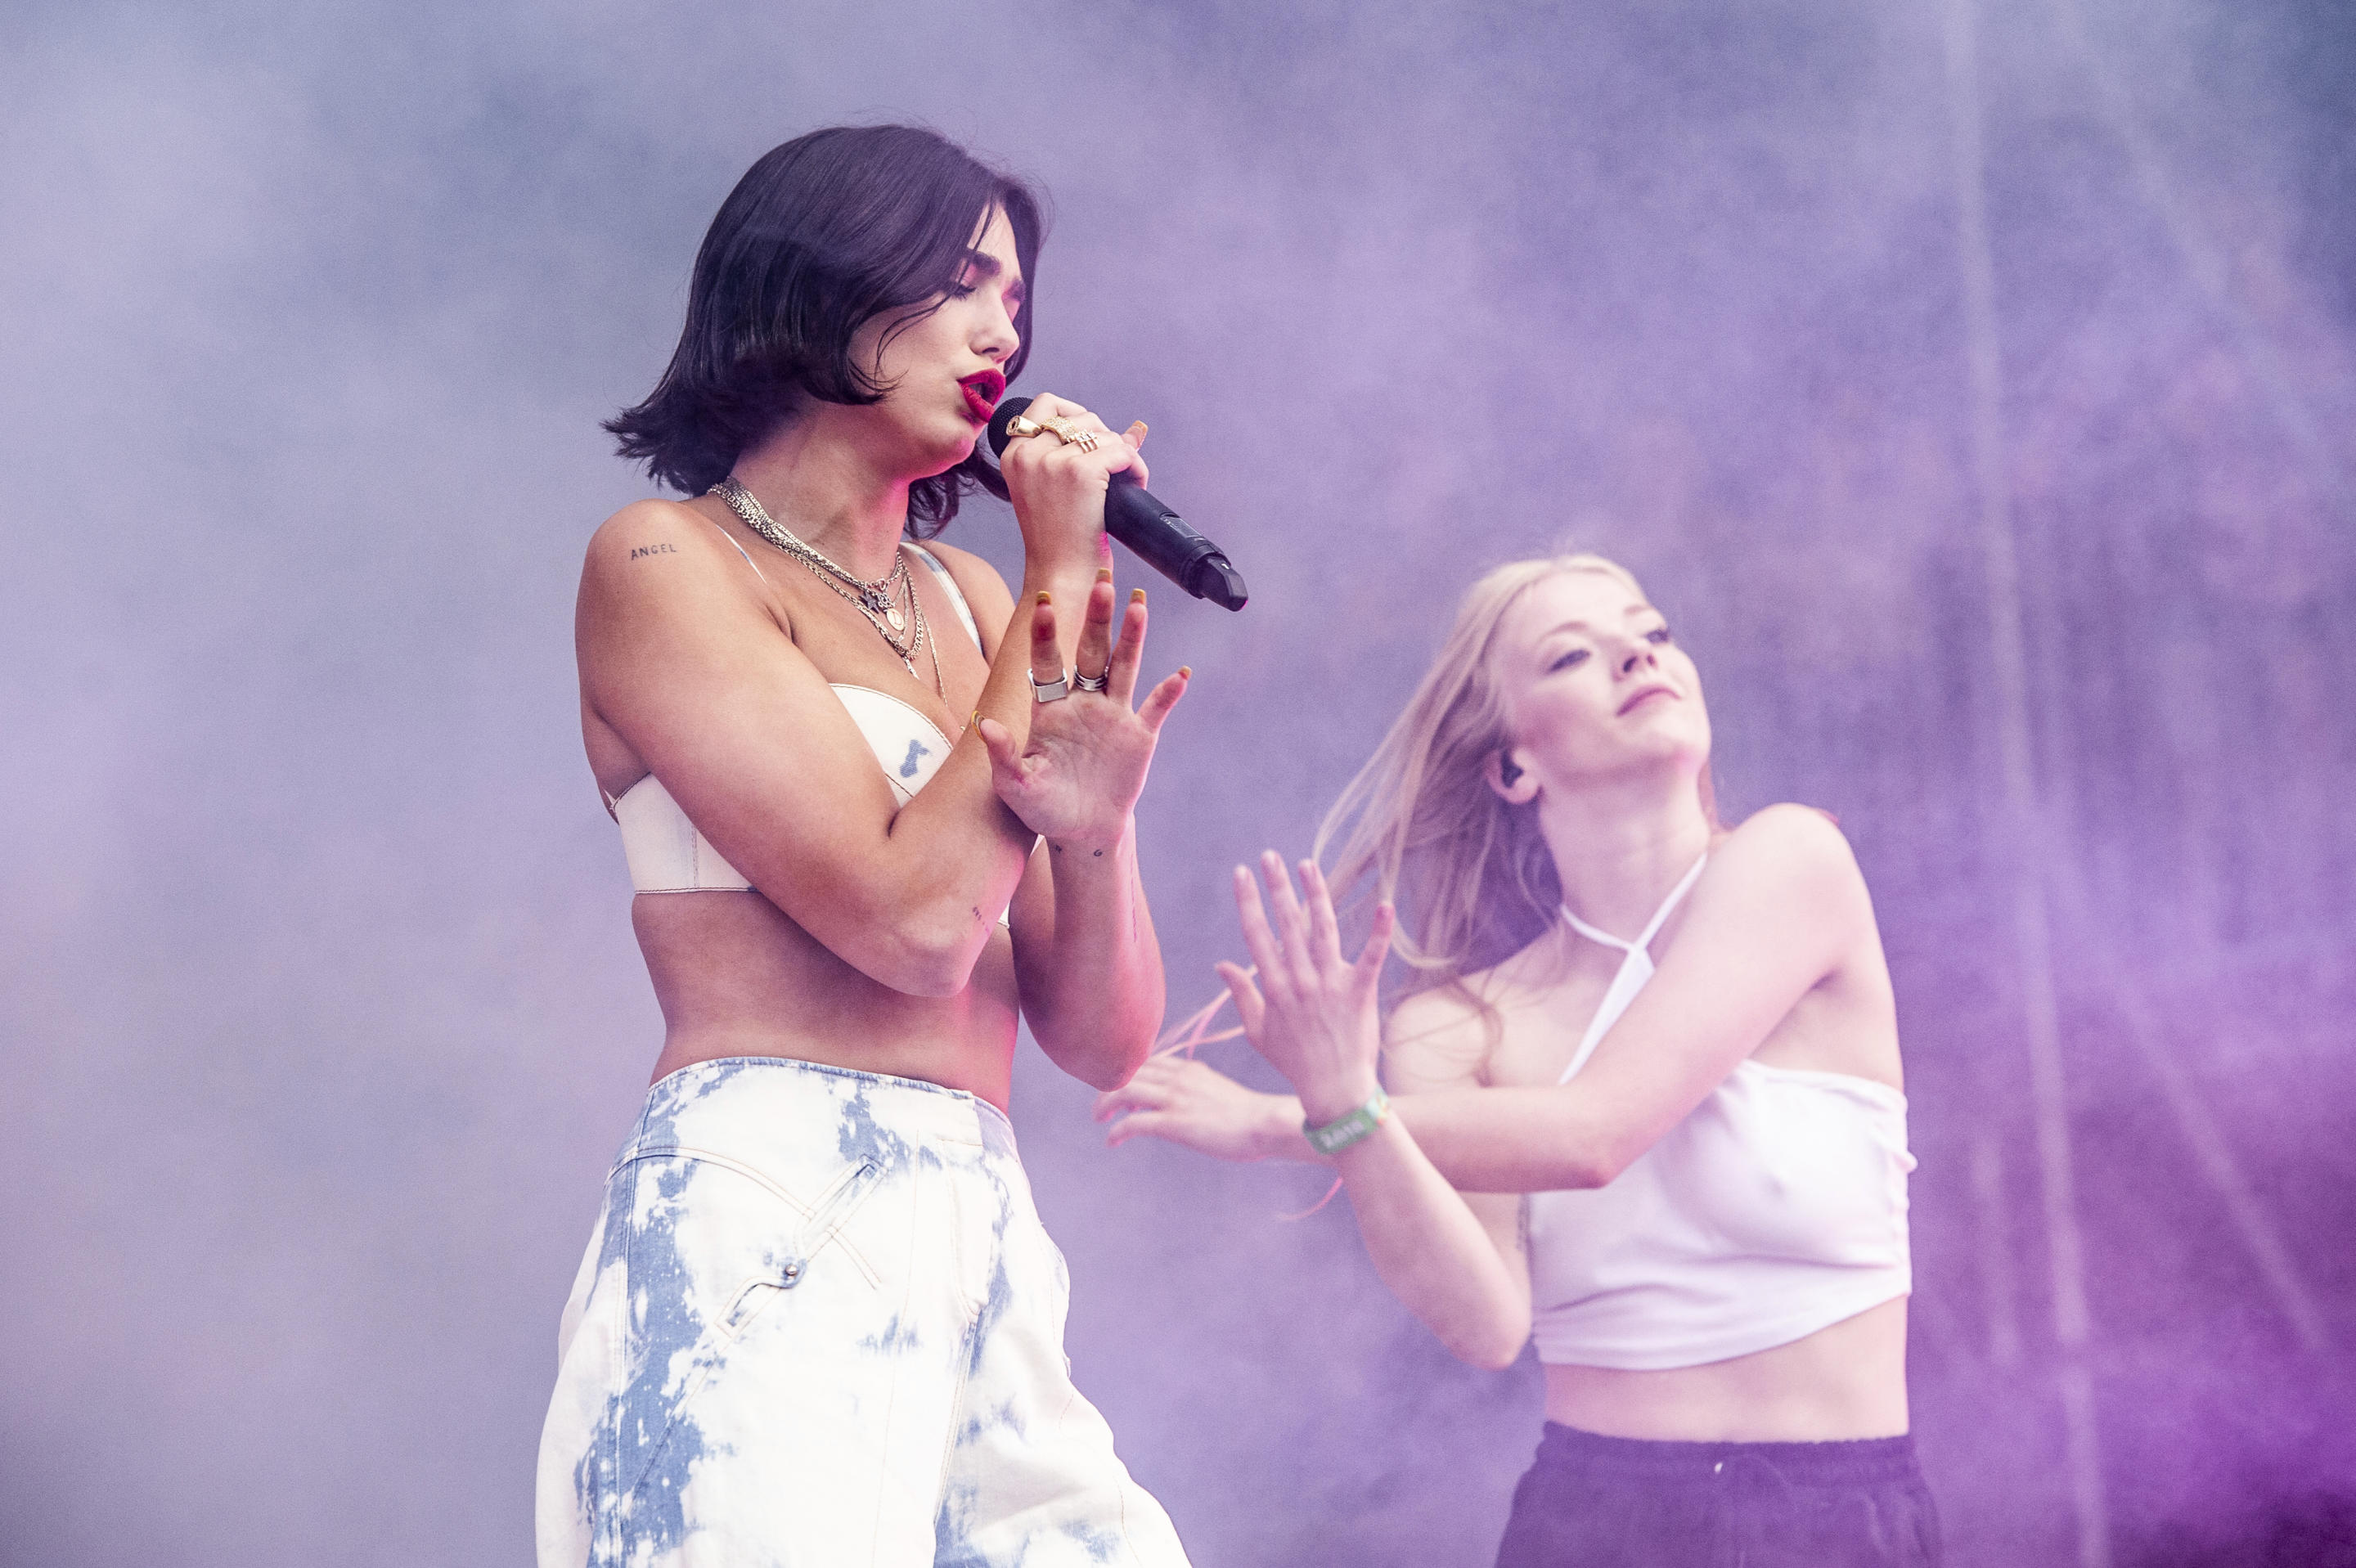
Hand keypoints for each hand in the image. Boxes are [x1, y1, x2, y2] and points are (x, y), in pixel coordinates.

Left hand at [976, 568, 1186, 850]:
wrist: (1081, 831)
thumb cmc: (1042, 806)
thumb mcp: (1016, 786)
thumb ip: (1003, 755)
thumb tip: (984, 725)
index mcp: (1050, 709)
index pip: (1047, 664)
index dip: (1047, 635)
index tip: (1045, 604)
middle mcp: (1083, 702)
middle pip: (1092, 653)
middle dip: (1098, 618)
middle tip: (1104, 581)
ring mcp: (1113, 715)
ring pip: (1124, 668)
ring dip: (1133, 637)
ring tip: (1138, 603)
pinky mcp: (1140, 736)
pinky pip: (1156, 708)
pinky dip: (1169, 692)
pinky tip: (1182, 673)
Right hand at [996, 393, 1147, 572]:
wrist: (1059, 575)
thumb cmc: (1059, 539)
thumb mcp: (1056, 489)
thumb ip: (1084, 453)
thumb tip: (1137, 428)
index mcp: (1013, 456)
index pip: (1045, 404)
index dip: (1075, 414)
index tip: (1091, 438)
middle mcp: (1028, 454)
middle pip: (1082, 417)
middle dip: (1105, 438)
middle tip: (1112, 468)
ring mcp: (1052, 462)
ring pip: (1105, 434)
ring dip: (1123, 454)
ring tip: (1124, 481)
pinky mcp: (1080, 472)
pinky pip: (1123, 452)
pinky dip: (1136, 468)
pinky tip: (1135, 484)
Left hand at [1094, 1055, 1304, 1161]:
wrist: (1264, 1124)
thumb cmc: (1249, 1116)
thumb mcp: (1219, 1092)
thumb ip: (1197, 1091)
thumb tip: (1183, 1105)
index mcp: (1189, 1069)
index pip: (1146, 1061)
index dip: (1128, 1072)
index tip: (1122, 1089)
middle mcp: (1178, 1078)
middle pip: (1128, 1072)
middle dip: (1108, 1086)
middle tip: (1102, 1105)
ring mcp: (1174, 1099)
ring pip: (1122, 1091)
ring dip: (1104, 1104)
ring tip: (1099, 1119)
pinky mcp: (1173, 1123)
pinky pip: (1132, 1123)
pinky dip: (1116, 1132)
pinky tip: (1112, 1141)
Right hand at [1218, 855, 1396, 1125]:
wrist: (1333, 1089)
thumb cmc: (1293, 1062)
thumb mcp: (1257, 1031)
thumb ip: (1241, 994)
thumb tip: (1221, 964)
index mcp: (1274, 988)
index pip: (1256, 935)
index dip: (1248, 902)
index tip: (1241, 873)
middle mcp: (1299, 981)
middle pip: (1286, 925)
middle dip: (1276, 887)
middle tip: (1269, 856)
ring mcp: (1330, 985)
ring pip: (1321, 930)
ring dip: (1315, 894)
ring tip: (1306, 864)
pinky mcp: (1359, 992)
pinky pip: (1372, 956)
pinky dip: (1380, 931)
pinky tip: (1385, 904)